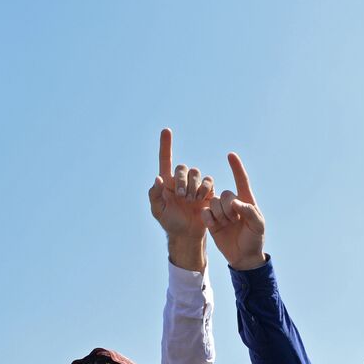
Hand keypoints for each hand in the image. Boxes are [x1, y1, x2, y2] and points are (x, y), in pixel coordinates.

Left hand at [148, 128, 212, 272]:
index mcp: (167, 182)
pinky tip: (202, 199)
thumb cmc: (170, 223)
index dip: (165, 145)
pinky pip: (208, 181)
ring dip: (194, 186)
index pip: (165, 160)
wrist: (187, 234)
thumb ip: (155, 194)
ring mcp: (195, 185)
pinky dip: (205, 188)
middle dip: (182, 181)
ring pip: (197, 173)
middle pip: (183, 168)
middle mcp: (181, 180)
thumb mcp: (158, 211)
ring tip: (191, 201)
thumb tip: (157, 178)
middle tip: (181, 197)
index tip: (166, 130)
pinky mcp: (207, 191)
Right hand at [203, 151, 265, 270]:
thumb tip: (235, 202)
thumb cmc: (254, 239)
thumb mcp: (257, 226)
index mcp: (246, 201)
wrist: (243, 257)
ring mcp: (221, 212)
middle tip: (234, 221)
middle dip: (228, 208)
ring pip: (213, 202)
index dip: (236, 168)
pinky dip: (209, 218)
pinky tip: (214, 226)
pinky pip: (205, 212)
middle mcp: (233, 204)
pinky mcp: (211, 220)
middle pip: (225, 194)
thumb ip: (249, 212)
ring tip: (227, 224)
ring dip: (219, 214)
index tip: (230, 155)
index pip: (241, 181)